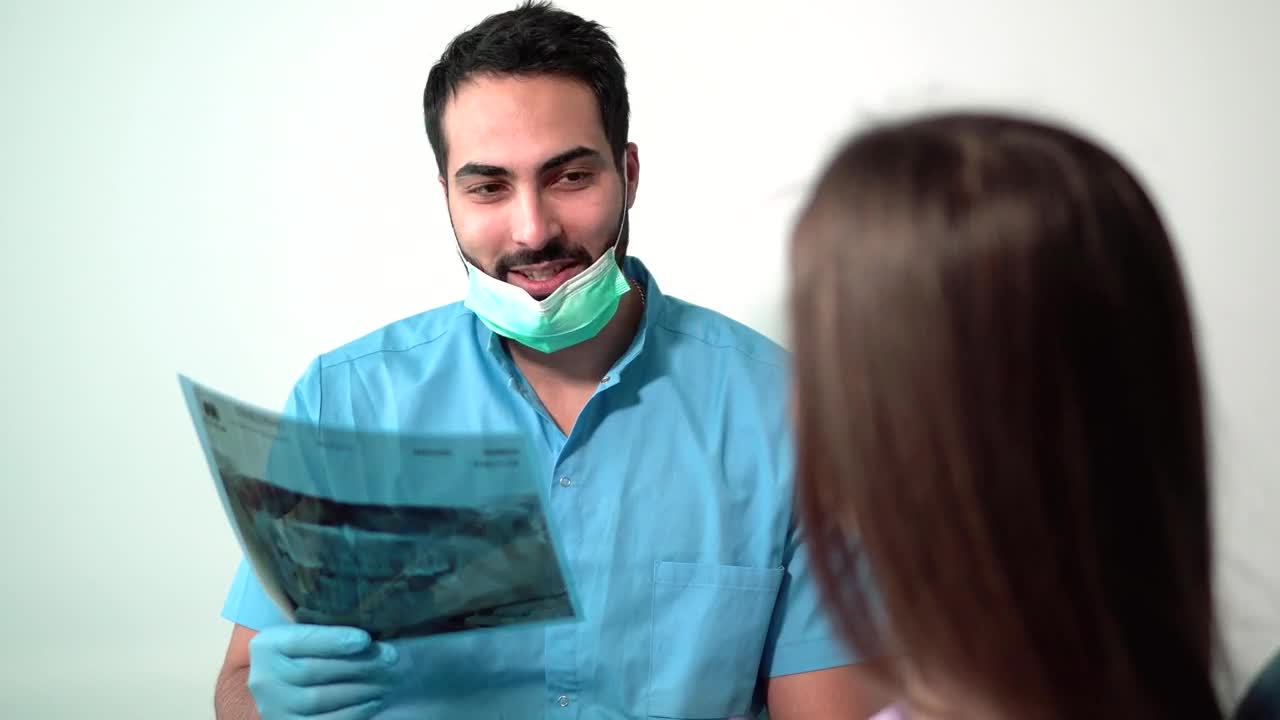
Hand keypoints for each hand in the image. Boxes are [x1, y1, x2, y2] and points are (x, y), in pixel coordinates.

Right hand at [247, 624, 399, 718]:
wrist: (286, 689)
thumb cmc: (309, 655)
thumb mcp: (310, 637)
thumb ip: (331, 633)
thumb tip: (371, 638)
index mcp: (268, 645)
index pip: (301, 640)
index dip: (334, 640)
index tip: (365, 639)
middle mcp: (263, 677)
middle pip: (313, 670)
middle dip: (357, 664)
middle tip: (390, 658)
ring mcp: (272, 707)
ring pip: (318, 699)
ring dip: (359, 690)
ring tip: (387, 680)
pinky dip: (352, 713)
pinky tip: (373, 702)